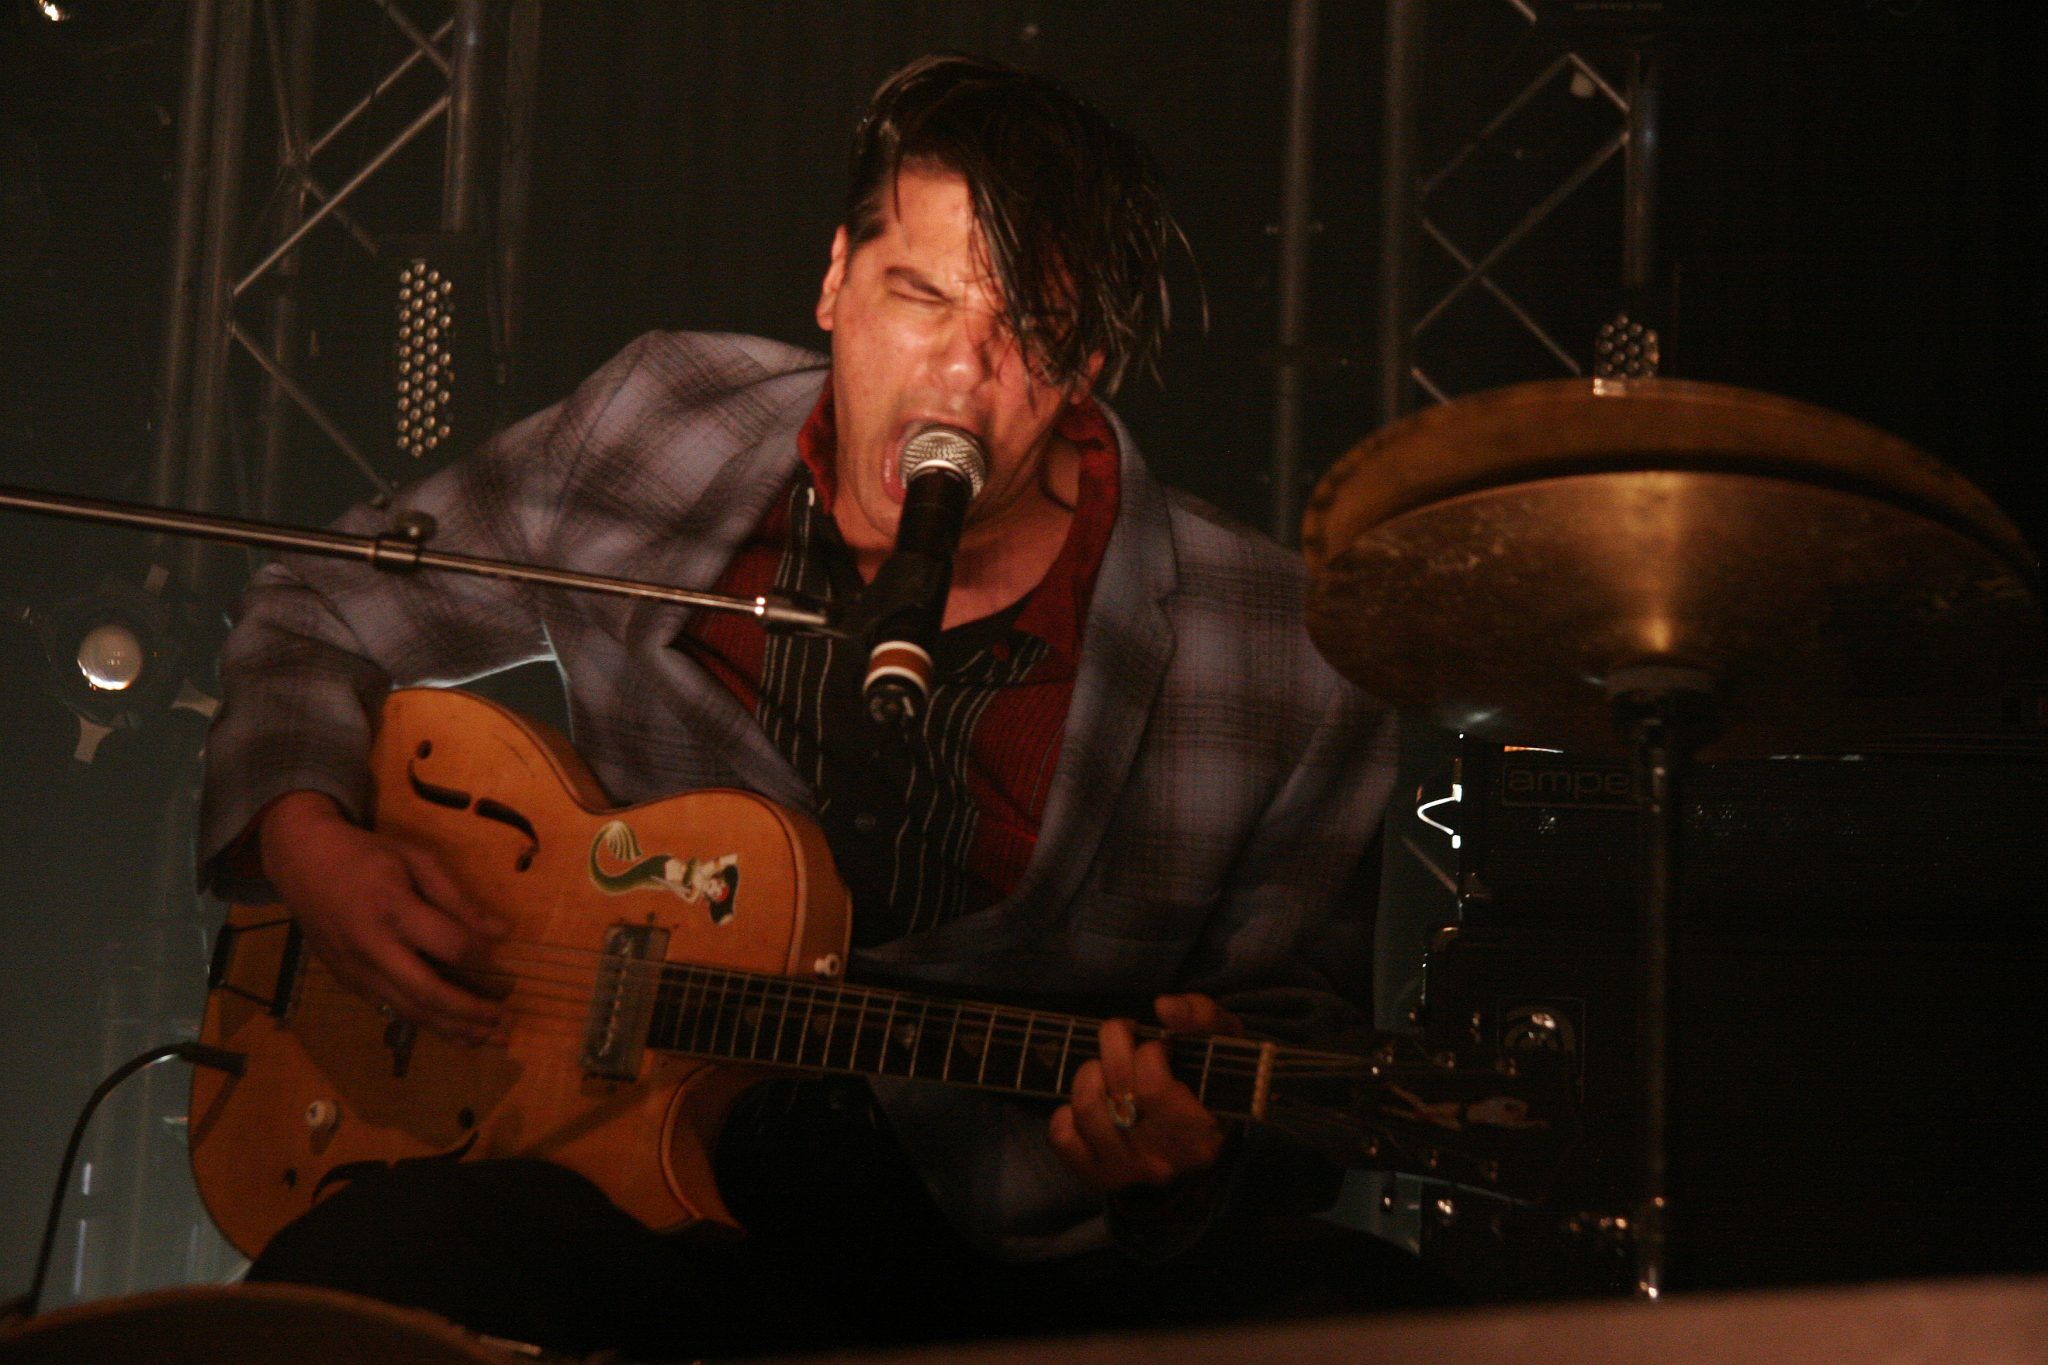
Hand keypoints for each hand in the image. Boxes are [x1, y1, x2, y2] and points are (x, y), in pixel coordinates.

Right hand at [258, 790, 508, 1044]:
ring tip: (489, 1039)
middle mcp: (372, 947)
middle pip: (427, 992)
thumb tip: (503, 932)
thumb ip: (458, 899)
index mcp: (393, 909)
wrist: (301, 861)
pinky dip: (424, 1023)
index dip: (482, 958)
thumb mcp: (416, 859)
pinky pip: (390, 1009)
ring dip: (452, 1030)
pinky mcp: (347, 981)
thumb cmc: (366, 855)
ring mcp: (355, 970)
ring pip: (408, 1011)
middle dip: (470, 1013)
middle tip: (506, 1024)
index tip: (503, 963)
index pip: (449, 946)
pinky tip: (452, 1031)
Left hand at [1047, 993, 1242, 1192]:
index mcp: (1201, 1133)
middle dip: (1114, 1046)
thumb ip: (1202, 1017)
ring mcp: (1128, 1170)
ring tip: (1104, 1069)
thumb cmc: (1208, 1084)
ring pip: (1087, 1108)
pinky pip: (1062, 1137)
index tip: (1159, 1045)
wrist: (1197, 1143)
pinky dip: (1065, 1113)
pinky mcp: (1097, 1174)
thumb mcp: (1222, 1045)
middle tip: (1125, 1040)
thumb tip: (1164, 1007)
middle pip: (1118, 1091)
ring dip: (1089, 1074)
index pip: (1153, 1087)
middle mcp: (1163, 1159)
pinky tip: (1091, 1101)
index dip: (1149, 1050)